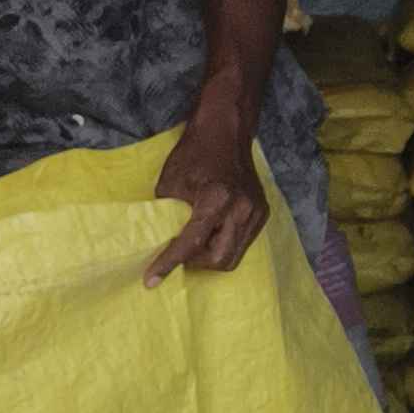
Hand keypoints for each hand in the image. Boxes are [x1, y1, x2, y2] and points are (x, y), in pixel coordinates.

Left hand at [150, 108, 267, 280]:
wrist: (226, 133)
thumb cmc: (194, 153)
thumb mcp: (170, 184)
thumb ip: (168, 216)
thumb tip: (161, 243)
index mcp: (217, 198)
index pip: (192, 242)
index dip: (169, 263)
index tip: (151, 280)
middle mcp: (242, 208)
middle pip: (219, 259)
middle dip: (195, 262)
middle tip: (177, 252)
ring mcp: (256, 212)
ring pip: (233, 256)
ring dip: (209, 256)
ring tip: (194, 242)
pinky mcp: (262, 213)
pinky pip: (242, 243)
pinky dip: (223, 245)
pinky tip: (211, 232)